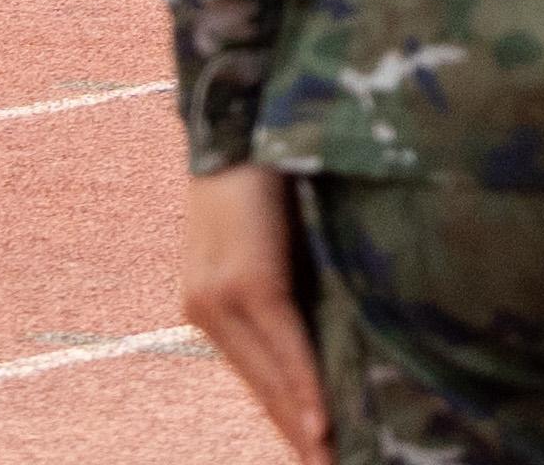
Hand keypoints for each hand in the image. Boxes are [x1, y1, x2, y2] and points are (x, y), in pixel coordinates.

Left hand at [179, 163, 326, 463]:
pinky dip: (304, 382)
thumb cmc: (269, 162)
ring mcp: (221, 296)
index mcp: (211, 299)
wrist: (238, 114)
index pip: (255, 371)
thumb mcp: (277, 228)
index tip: (314, 446)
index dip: (285, 413)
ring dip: (302, 422)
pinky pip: (282, 343)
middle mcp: (206, 307)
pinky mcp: (245, 281)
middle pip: (260, 385)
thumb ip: (295, 269)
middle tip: (327, 464)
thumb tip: (337, 301)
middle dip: (295, 431)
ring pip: (269, 374)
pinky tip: (322, 417)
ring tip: (329, 456)